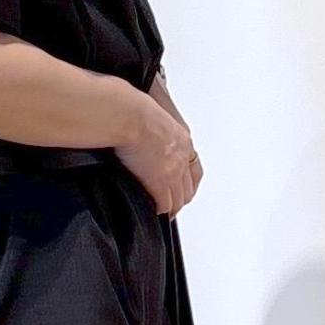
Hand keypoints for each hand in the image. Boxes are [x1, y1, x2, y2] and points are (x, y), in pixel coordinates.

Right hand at [113, 92, 202, 216]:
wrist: (130, 117)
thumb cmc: (134, 112)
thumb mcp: (153, 119)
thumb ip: (153, 130)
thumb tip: (141, 133)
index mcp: (182, 140)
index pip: (194, 169)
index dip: (188, 182)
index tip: (181, 188)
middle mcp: (182, 158)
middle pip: (188, 188)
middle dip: (180, 198)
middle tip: (170, 205)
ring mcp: (173, 172)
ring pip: (178, 200)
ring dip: (171, 207)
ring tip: (161, 212)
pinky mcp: (159, 183)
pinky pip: (164, 206)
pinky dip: (160, 211)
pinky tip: (153, 211)